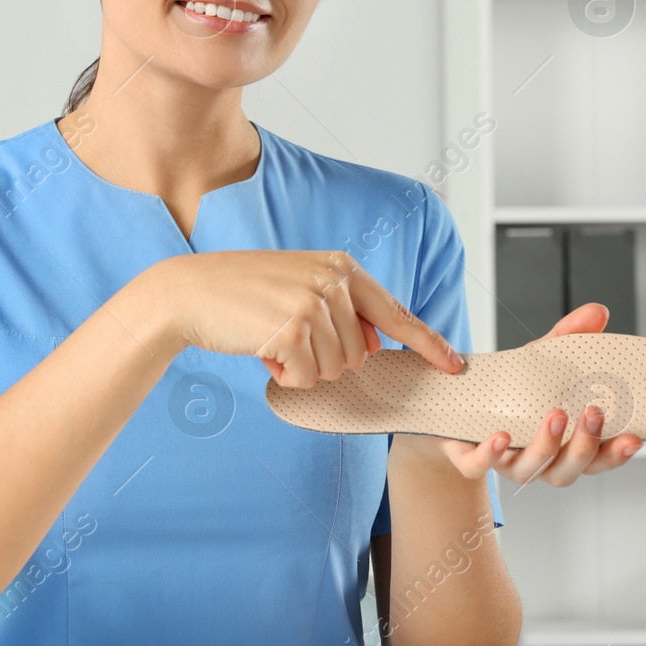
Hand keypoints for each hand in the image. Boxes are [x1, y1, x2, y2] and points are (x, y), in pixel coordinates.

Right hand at [138, 250, 462, 387]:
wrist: (189, 292)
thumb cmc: (242, 294)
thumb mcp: (299, 287)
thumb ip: (340, 309)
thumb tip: (372, 347)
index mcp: (341, 267)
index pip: (397, 312)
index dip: (429, 343)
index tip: (456, 365)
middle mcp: (334, 281)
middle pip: (360, 354)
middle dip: (325, 357)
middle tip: (286, 335)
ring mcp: (315, 304)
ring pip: (336, 369)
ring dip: (303, 367)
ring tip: (271, 338)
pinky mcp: (293, 330)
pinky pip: (308, 378)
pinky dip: (285, 375)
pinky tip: (262, 349)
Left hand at [390, 302, 644, 486]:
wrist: (452, 405)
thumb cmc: (508, 390)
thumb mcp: (541, 360)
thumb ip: (569, 337)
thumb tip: (598, 312)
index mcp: (562, 444)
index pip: (597, 458)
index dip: (616, 453)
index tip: (634, 437)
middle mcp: (538, 460)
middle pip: (569, 469)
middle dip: (585, 445)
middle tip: (594, 413)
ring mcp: (505, 462)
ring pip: (531, 470)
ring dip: (547, 445)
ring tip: (556, 415)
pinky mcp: (470, 459)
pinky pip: (481, 466)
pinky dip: (491, 454)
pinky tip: (500, 436)